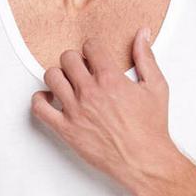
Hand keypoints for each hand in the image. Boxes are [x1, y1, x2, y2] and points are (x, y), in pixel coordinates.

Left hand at [31, 26, 179, 193]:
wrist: (144, 161)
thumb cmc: (151, 128)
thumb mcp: (156, 87)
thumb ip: (146, 57)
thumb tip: (142, 34)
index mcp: (110, 79)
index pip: (89, 47)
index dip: (92, 48)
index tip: (95, 56)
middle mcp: (89, 92)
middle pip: (67, 58)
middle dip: (76, 60)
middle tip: (83, 70)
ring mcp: (74, 111)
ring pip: (51, 77)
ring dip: (59, 75)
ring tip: (68, 83)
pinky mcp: (65, 129)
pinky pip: (39, 108)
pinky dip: (40, 99)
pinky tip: (51, 98)